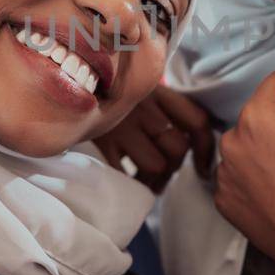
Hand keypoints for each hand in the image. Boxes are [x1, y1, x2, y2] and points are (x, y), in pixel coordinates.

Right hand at [94, 85, 215, 191]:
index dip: (206, 149)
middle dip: (174, 167)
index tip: (203, 168)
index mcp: (158, 92)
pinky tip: (129, 181)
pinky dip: (131, 185)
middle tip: (163, 173)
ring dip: (154, 181)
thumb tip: (195, 148)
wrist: (68, 90)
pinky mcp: (100, 142)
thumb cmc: (111, 97)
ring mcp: (121, 124)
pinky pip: (126, 175)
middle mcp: (142, 106)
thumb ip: (167, 111)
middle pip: (178, 148)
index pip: (197, 121)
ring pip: (157, 165)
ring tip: (146, 180)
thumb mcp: (141, 93)